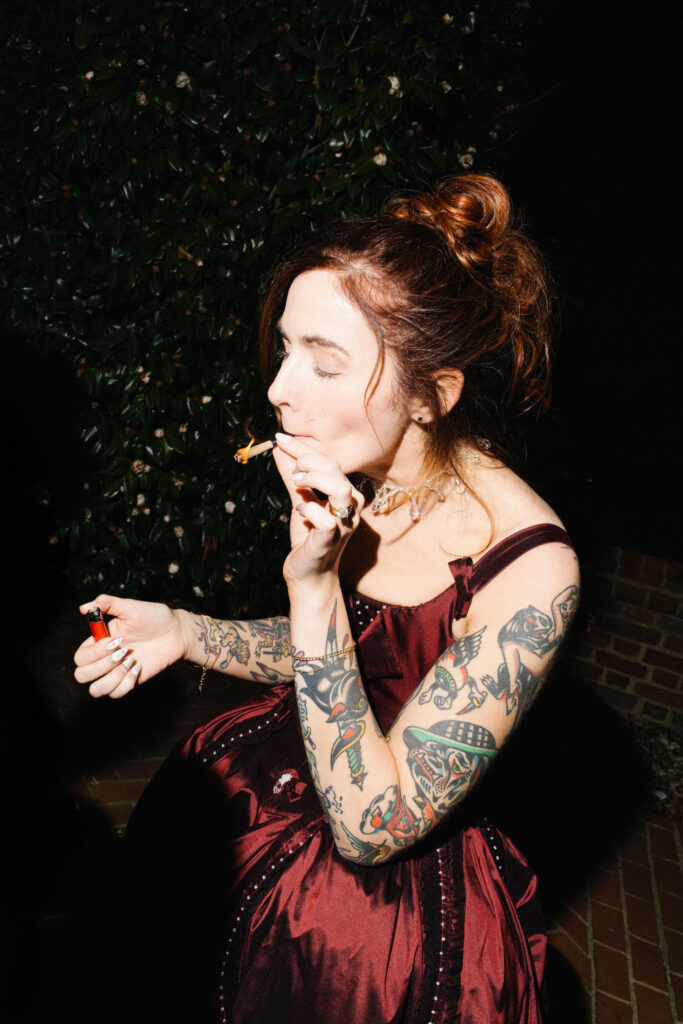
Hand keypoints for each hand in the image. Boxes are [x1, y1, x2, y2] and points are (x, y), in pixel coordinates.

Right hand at [73, 594, 189, 698]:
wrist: (176, 632)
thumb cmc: (153, 617)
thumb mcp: (130, 607)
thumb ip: (107, 603)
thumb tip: (83, 607)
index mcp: (99, 641)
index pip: (80, 657)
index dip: (95, 652)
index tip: (118, 639)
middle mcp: (104, 658)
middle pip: (81, 675)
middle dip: (102, 665)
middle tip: (124, 651)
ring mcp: (116, 671)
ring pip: (96, 690)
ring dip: (113, 678)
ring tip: (131, 661)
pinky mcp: (130, 681)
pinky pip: (116, 694)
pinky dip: (126, 683)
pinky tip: (138, 667)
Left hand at [272, 433, 364, 589]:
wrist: (308, 575)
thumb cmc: (308, 538)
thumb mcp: (299, 501)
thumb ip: (292, 477)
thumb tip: (280, 450)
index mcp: (345, 493)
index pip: (330, 460)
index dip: (304, 447)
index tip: (280, 437)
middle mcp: (350, 507)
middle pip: (336, 469)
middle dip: (308, 460)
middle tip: (290, 469)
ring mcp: (344, 524)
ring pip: (341, 489)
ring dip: (314, 479)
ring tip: (296, 483)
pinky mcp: (331, 541)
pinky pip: (327, 520)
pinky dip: (311, 509)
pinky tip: (300, 511)